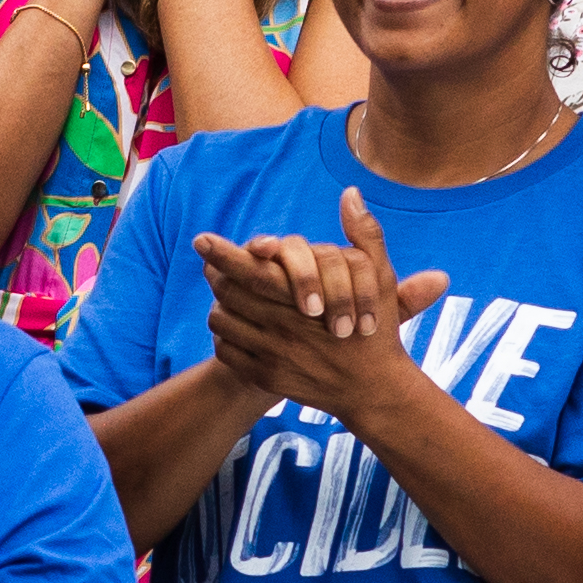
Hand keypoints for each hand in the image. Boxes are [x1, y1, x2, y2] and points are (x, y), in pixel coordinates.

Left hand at [196, 200, 447, 425]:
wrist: (374, 390)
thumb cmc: (376, 331)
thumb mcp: (379, 279)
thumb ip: (365, 234)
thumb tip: (351, 193)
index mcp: (304, 301)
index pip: (252, 270)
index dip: (223, 253)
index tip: (203, 239)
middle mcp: (283, 328)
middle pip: (228, 293)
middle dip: (215, 273)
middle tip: (210, 263)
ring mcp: (271, 355)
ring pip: (222, 320)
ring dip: (220, 303)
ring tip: (227, 295)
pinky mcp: (265, 377)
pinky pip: (226, 350)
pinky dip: (224, 335)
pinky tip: (236, 325)